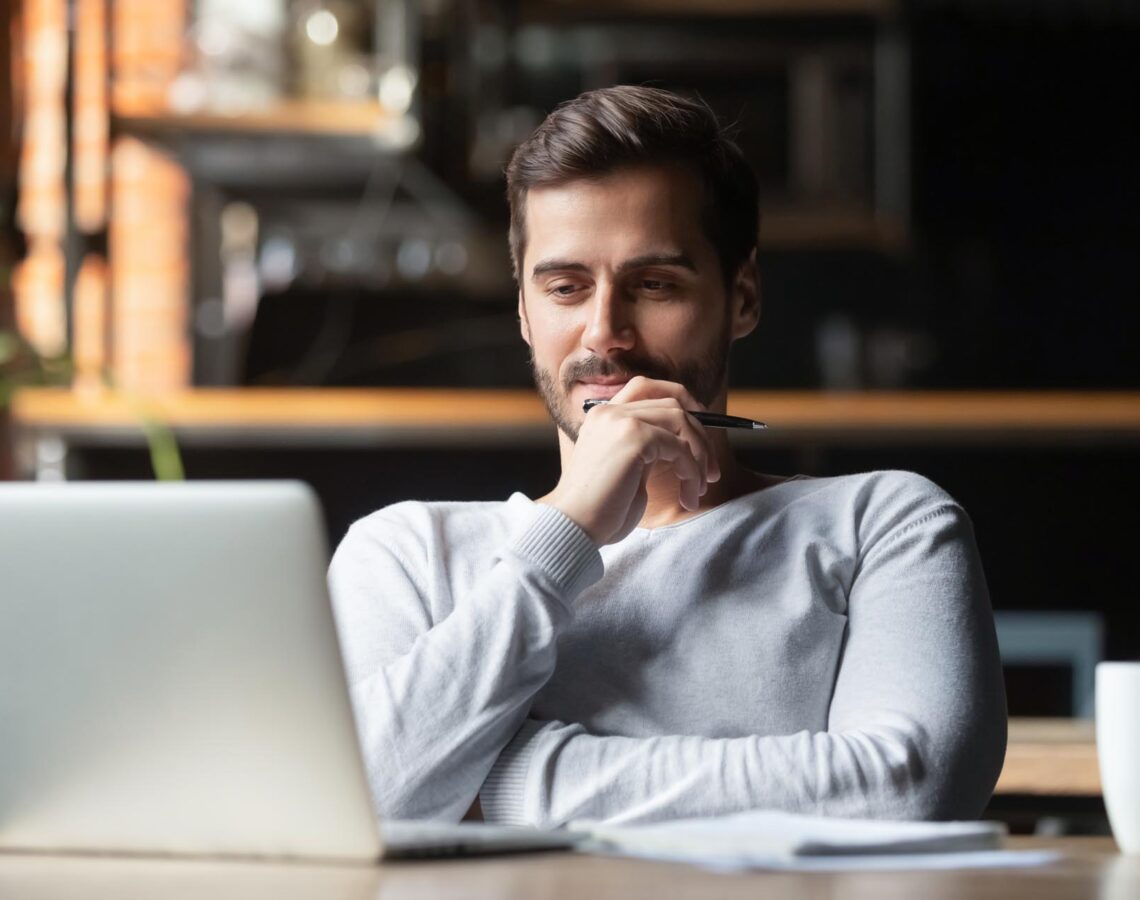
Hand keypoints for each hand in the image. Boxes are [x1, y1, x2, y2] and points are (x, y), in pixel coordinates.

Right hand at [542, 377, 721, 545]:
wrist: (575, 526)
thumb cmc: (600, 510)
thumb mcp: (627, 469)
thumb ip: (647, 449)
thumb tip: (686, 444)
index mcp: (603, 415)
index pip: (647, 387)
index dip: (682, 401)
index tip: (701, 431)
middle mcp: (610, 411)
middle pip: (672, 402)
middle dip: (700, 435)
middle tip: (711, 471)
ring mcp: (621, 420)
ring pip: (681, 420)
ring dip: (700, 455)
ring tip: (699, 487)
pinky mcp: (634, 437)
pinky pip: (679, 447)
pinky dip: (692, 471)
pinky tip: (688, 494)